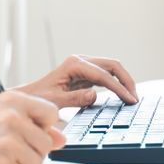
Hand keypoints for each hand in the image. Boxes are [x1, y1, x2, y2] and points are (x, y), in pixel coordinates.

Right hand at [0, 91, 64, 163]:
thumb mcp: (0, 111)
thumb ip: (32, 120)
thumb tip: (61, 138)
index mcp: (14, 100)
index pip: (51, 113)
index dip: (44, 126)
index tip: (31, 129)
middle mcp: (13, 118)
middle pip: (46, 142)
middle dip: (33, 149)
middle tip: (11, 147)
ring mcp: (7, 142)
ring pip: (37, 161)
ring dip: (24, 163)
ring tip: (3, 155)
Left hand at [17, 55, 137, 107]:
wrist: (29, 96)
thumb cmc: (38, 98)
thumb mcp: (55, 101)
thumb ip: (75, 99)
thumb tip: (95, 95)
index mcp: (74, 64)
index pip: (103, 75)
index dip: (119, 88)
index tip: (129, 100)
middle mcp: (81, 61)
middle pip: (112, 65)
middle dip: (126, 80)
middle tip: (134, 99)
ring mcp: (84, 66)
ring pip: (111, 69)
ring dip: (123, 81)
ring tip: (131, 98)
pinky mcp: (85, 73)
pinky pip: (106, 76)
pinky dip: (116, 84)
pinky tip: (122, 95)